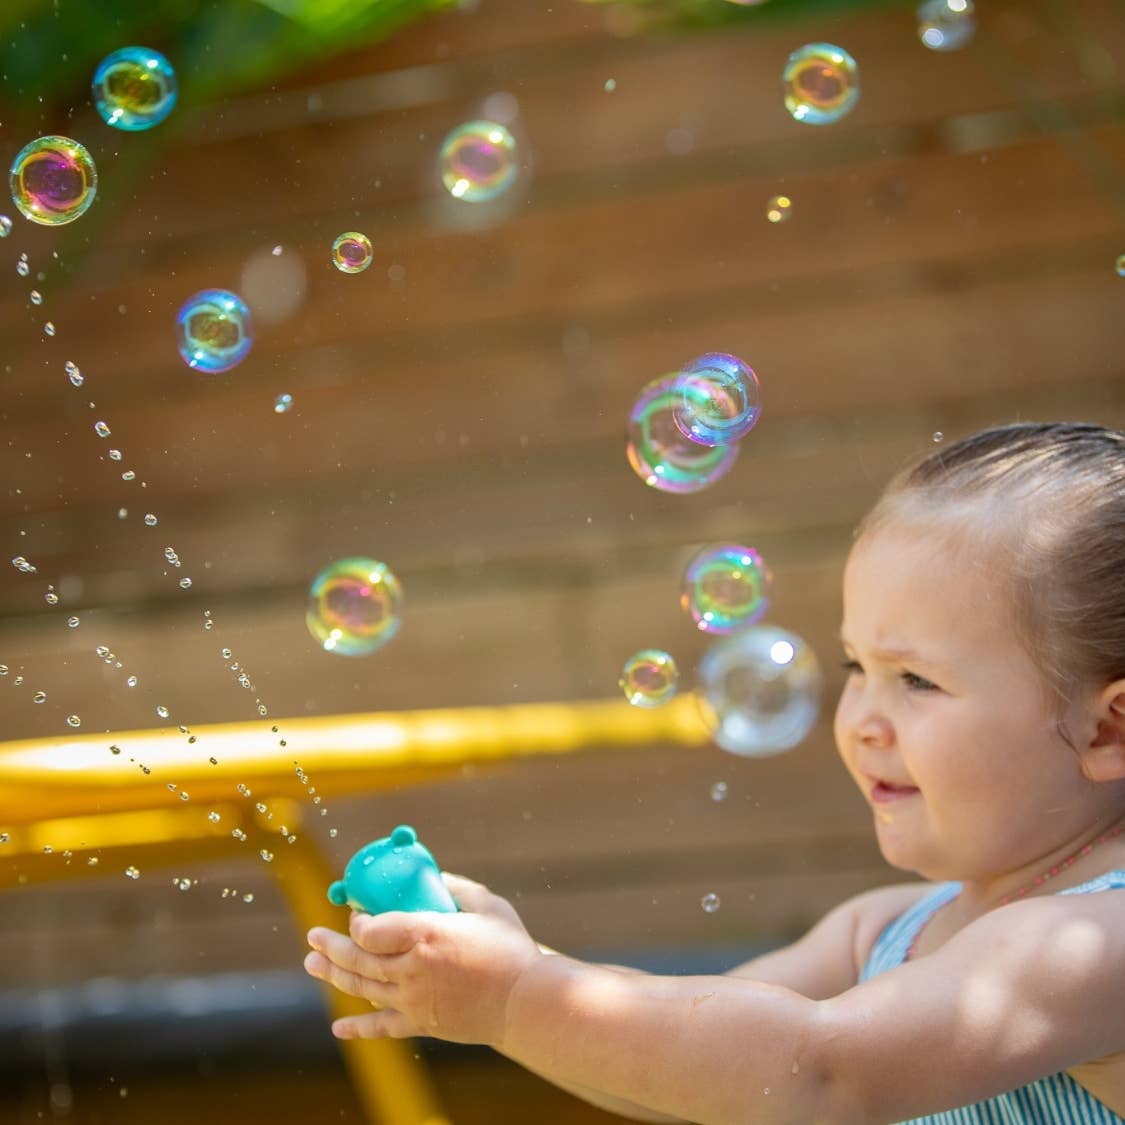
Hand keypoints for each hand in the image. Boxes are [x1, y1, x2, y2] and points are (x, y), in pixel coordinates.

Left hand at [304, 873, 542, 1046]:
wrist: (525, 1003)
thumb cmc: (511, 949)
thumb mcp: (487, 905)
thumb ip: (457, 888)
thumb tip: (435, 877)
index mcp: (426, 935)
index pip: (372, 931)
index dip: (358, 922)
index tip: (357, 913)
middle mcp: (412, 969)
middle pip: (359, 959)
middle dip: (332, 946)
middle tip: (313, 935)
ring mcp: (413, 1000)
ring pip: (363, 988)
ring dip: (334, 976)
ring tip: (312, 963)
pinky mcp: (422, 1024)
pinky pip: (382, 1027)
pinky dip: (358, 1028)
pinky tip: (338, 1028)